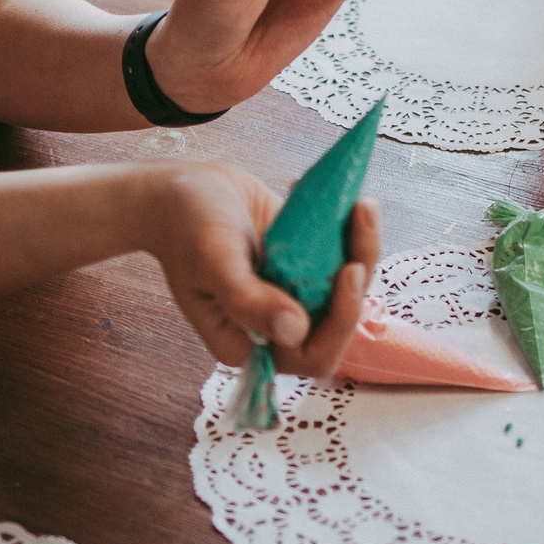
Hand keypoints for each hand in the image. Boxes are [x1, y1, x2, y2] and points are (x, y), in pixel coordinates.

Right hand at [141, 161, 380, 371]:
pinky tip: (344, 200)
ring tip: (363, 204)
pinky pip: (338, 256)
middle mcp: (276, 324)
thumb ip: (249, 302)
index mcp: (251, 342)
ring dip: (361, 246)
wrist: (181, 189)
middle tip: (363, 217)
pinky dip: (348, 231)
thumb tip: (295, 331)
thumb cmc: (185, 228)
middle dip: (360, 271)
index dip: (340, 321)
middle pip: (339, 317)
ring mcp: (292, 291)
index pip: (313, 353)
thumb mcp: (214, 263)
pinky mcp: (301, 262)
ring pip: (345, 284)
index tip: (348, 270)